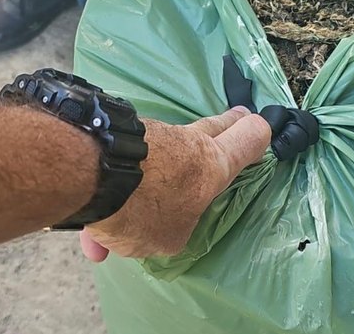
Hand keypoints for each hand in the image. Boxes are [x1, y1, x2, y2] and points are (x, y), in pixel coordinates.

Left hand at [79, 107, 270, 258]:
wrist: (91, 175)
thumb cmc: (144, 209)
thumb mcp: (171, 237)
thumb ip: (175, 226)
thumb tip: (163, 221)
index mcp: (211, 166)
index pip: (246, 142)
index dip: (257, 136)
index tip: (262, 128)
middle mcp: (185, 142)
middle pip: (213, 127)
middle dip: (227, 125)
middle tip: (238, 117)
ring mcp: (150, 135)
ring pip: (163, 151)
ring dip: (155, 177)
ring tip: (132, 218)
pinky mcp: (118, 137)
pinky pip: (122, 170)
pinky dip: (114, 196)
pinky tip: (92, 236)